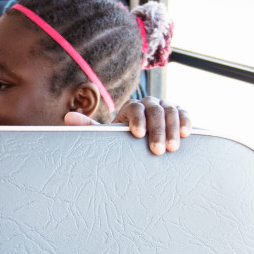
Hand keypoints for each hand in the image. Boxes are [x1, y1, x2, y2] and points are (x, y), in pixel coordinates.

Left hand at [64, 96, 190, 155]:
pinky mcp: (180, 113)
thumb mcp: (109, 134)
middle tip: (157, 150)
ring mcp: (166, 106)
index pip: (135, 108)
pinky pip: (185, 113)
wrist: (144, 142)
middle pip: (154, 110)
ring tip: (172, 148)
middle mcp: (149, 103)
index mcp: (131, 107)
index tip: (138, 135)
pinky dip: (186, 122)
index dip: (138, 120)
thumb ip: (91, 126)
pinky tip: (186, 134)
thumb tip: (67, 118)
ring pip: (171, 111)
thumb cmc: (125, 139)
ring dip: (172, 128)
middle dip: (157, 130)